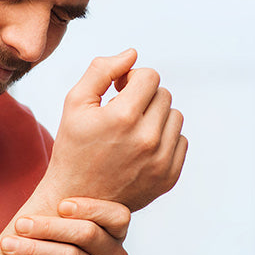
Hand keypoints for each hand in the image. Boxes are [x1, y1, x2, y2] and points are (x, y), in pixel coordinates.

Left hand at [0, 197, 129, 254]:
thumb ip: (62, 209)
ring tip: (8, 245)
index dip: (91, 208)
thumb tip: (55, 163)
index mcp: (114, 234)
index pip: (117, 215)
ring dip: (35, 249)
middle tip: (19, 224)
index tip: (60, 205)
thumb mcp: (58, 232)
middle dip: (49, 227)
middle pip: (88, 234)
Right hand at [40, 49, 186, 211]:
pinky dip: (164, 139)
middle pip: (163, 94)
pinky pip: (181, 141)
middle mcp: (147, 139)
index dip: (132, 78)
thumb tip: (132, 54)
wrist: (76, 200)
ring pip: (175, 116)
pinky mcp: (169, 176)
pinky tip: (141, 148)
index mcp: (123, 117)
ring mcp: (161, 160)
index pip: (149, 76)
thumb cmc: (73, 148)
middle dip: (144, 97)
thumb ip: (101, 70)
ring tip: (133, 129)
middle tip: (122, 111)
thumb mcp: (75, 104)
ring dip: (156, 116)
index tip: (118, 90)